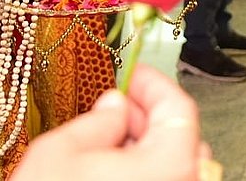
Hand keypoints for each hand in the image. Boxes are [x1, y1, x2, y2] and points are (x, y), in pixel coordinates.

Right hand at [11, 65, 207, 180]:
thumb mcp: (63, 151)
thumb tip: (115, 107)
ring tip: (108, 143)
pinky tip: (110, 173)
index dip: (154, 85)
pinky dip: (143, 176)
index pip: (179, 110)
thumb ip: (99, 121)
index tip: (132, 75)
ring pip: (174, 170)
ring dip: (146, 149)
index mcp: (170, 165)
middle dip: (149, 118)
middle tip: (117, 107)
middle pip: (182, 142)